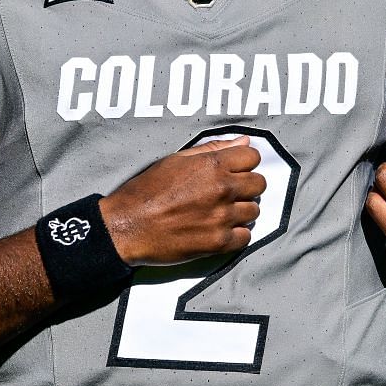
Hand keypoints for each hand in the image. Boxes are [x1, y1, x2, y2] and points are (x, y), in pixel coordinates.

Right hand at [99, 136, 265, 265]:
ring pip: (254, 211)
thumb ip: (212, 150)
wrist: (127, 226)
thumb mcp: (175, 160)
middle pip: (259, 184)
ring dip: (241, 211)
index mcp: (212, 166)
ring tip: (220, 212)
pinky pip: (245, 237)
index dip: (244, 163)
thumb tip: (244, 143)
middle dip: (247, 186)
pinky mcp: (218, 243)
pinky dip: (236, 234)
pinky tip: (219, 230)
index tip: (235, 171)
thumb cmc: (145, 191)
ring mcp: (222, 217)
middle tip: (229, 192)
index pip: (253, 157)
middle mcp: (222, 190)